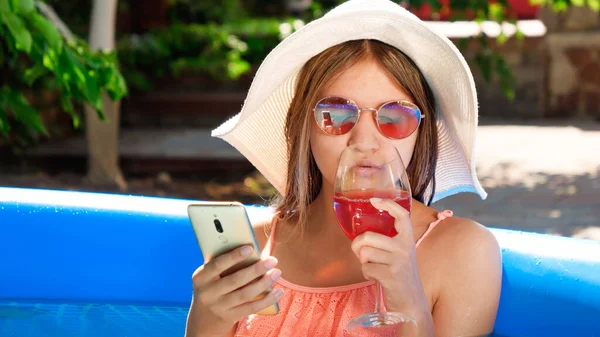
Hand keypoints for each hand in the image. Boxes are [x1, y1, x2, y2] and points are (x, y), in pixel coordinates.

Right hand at [185, 245, 282, 336]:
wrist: (204, 318)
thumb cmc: (212, 287)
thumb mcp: (210, 276)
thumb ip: (223, 264)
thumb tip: (251, 250)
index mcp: (201, 277)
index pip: (217, 264)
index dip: (234, 256)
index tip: (250, 247)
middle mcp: (207, 293)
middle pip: (235, 280)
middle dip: (256, 269)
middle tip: (272, 260)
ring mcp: (218, 307)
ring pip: (245, 294)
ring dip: (264, 283)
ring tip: (277, 273)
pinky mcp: (229, 317)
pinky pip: (251, 308)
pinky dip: (267, 299)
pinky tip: (278, 292)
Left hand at [350, 197, 428, 313]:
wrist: (411, 302)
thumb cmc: (401, 276)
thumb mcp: (400, 255)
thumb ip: (388, 242)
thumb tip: (361, 235)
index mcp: (408, 240)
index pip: (402, 215)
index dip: (388, 205)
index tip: (374, 200)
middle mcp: (404, 248)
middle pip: (368, 237)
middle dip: (357, 246)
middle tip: (361, 253)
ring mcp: (398, 261)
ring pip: (364, 253)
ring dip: (364, 262)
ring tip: (374, 267)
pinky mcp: (390, 275)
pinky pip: (365, 268)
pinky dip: (367, 274)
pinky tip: (377, 277)